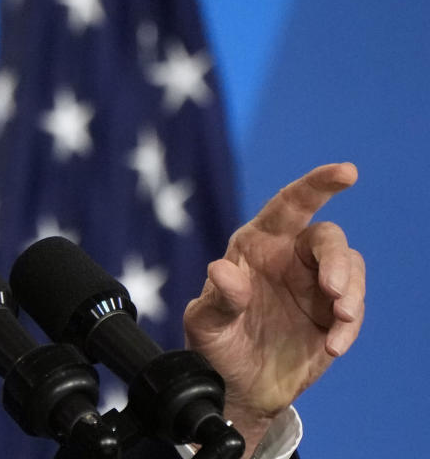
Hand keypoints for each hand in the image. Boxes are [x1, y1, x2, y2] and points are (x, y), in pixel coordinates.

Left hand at [183, 163, 364, 451]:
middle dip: (336, 261)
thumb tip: (224, 271)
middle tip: (333, 292)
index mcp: (255, 245)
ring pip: (349, 268)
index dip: (317, 185)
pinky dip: (349, 326)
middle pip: (326, 238)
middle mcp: (288, 257)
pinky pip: (353, 306)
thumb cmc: (214, 345)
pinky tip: (332, 346)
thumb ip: (217, 299)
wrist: (237, 386)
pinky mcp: (332, 313)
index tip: (346, 172)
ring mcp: (313, 285)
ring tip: (337, 323)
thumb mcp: (205, 324)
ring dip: (351, 293)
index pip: (288, 206)